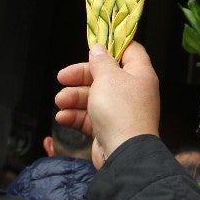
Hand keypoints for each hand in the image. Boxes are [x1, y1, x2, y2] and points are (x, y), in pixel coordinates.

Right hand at [55, 42, 159, 168]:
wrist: (123, 153)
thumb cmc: (120, 111)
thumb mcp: (108, 77)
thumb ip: (101, 61)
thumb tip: (99, 49)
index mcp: (139, 74)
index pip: (129, 51)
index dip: (111, 47)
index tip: (92, 46)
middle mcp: (132, 91)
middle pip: (104, 75)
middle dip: (80, 76)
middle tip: (63, 77)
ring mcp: (120, 111)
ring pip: (93, 97)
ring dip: (73, 97)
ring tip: (60, 101)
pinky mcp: (109, 129)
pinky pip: (90, 117)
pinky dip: (75, 116)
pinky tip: (62, 117)